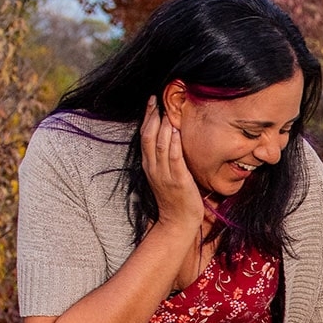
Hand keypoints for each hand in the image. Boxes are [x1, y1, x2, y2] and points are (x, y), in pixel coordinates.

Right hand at [140, 95, 205, 234]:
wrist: (178, 222)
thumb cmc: (175, 199)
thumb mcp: (165, 177)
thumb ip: (165, 160)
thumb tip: (171, 139)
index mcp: (149, 166)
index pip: (144, 137)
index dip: (147, 118)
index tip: (152, 102)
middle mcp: (154, 169)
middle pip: (148, 137)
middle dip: (153, 117)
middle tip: (157, 100)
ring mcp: (165, 175)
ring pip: (159, 145)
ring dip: (163, 126)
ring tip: (167, 111)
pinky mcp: (178, 181)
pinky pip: (174, 159)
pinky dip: (174, 144)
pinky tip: (177, 131)